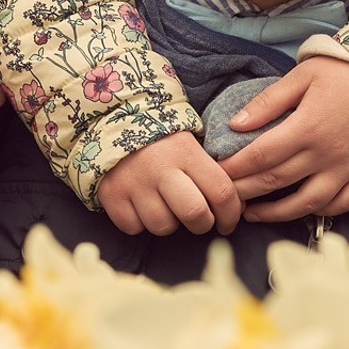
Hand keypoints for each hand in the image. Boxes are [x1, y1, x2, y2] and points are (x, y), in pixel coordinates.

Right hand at [97, 130, 241, 236]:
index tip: (227, 222)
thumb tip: (236, 207)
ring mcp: (134, 183)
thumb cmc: (163, 139)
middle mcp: (161, 167)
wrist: (114, 121)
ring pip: (163, 226)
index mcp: (187, 151)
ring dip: (168, 222)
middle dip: (202, 224)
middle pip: (195, 214)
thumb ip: (210, 170)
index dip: (231, 215)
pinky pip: (133, 227)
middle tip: (199, 219)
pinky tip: (140, 204)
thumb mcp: (191, 144)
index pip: (222, 192)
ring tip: (164, 204)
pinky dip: (139, 222)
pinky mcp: (112, 195)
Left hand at [218, 58, 348, 221]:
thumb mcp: (303, 75)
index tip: (217, 173)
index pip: (261, 156)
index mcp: (307, 127)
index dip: (235, 168)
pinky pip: (343, 204)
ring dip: (277, 213)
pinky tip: (302, 210)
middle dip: (246, 191)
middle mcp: (327, 154)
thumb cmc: (345, 70)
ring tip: (254, 213)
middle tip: (225, 197)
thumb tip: (235, 124)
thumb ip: (268, 101)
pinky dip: (320, 212)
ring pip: (308, 203)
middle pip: (277, 182)